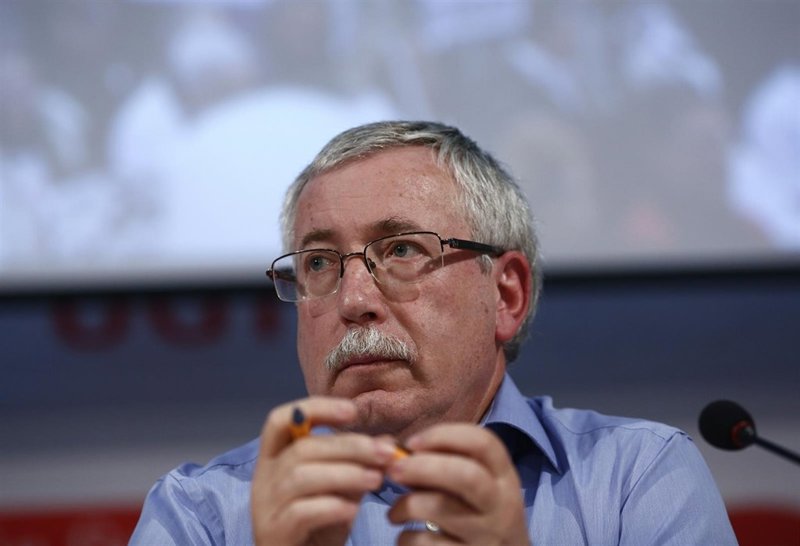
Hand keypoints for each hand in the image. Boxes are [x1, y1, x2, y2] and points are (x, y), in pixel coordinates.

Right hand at [251, 397, 398, 545]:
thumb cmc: (319, 524)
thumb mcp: (339, 489)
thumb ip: (357, 463)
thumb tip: (388, 442)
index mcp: (274, 458)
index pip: (281, 419)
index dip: (315, 408)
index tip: (352, 412)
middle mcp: (263, 478)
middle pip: (302, 448)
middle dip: (349, 446)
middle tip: (385, 453)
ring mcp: (265, 506)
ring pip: (300, 477)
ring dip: (345, 474)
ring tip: (376, 480)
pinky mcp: (274, 533)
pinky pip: (300, 512)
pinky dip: (330, 506)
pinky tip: (353, 510)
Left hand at [387, 423, 530, 545]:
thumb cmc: (480, 514)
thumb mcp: (480, 486)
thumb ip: (449, 464)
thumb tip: (399, 453)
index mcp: (503, 475)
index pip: (483, 443)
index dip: (443, 435)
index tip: (412, 443)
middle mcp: (501, 504)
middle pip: (465, 475)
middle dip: (423, 467)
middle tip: (394, 470)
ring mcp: (487, 534)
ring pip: (441, 509)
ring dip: (407, 505)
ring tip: (394, 512)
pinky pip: (428, 544)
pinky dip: (406, 538)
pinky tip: (405, 537)